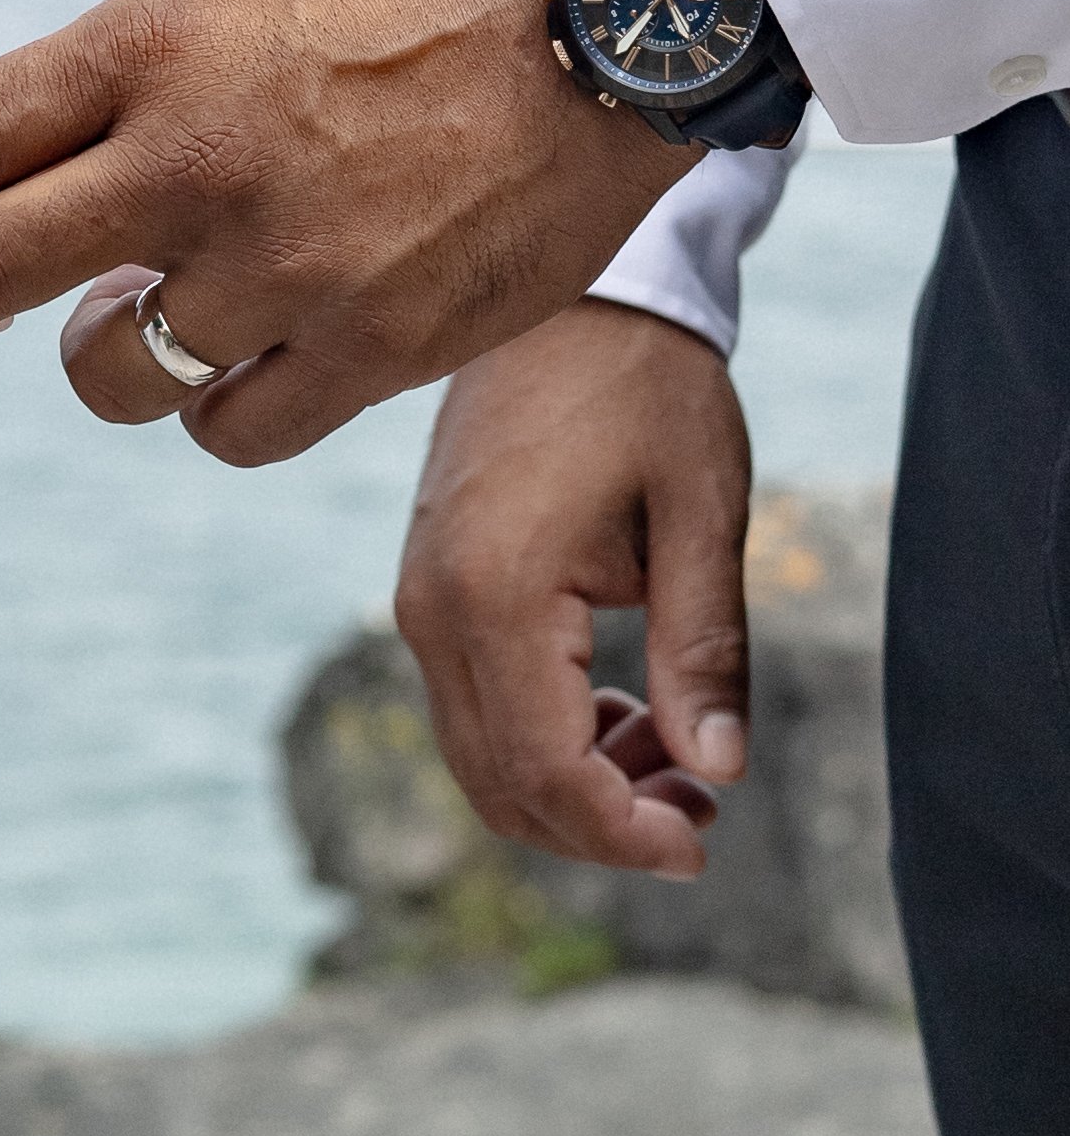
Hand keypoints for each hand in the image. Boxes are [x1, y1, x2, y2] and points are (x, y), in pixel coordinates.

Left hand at [0, 0, 689, 461]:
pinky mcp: (369, 349)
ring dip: (104, 355)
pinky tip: (247, 352)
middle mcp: (194, 158)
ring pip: (97, 377)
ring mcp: (282, 266)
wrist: (599, 26)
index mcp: (147, 46)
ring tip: (155, 303)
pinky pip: (223, 431)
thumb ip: (100, 79)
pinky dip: (215, 407)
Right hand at [393, 298, 751, 878]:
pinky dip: (542, 740)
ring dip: (574, 788)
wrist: (577, 296)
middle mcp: (433, 608)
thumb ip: (704, 651)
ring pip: (479, 755)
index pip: (546, 770)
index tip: (705, 839)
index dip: (624, 832)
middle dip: (602, 825)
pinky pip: (470, 706)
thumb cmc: (648, 389)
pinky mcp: (428, 585)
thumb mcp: (702, 516)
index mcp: (496, 593)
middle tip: (704, 809)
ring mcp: (419, 597)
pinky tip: (620, 712)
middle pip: (500, 784)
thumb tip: (717, 772)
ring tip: (677, 758)